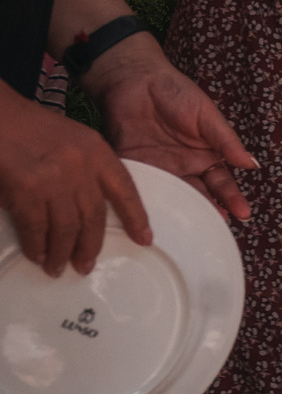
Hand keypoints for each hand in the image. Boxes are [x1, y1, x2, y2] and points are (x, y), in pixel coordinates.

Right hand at [0, 88, 151, 274]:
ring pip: (65, 228)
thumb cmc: (25, 125)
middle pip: (93, 217)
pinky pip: (35, 227)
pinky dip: (36, 245)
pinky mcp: (26, 189)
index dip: (136, 217)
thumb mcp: (69, 140)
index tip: (145, 239)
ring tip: (57, 268)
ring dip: (61, 252)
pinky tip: (37, 256)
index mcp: (96, 151)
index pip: (125, 189)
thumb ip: (84, 169)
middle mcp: (81, 166)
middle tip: (85, 266)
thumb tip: (84, 213)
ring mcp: (54, 179)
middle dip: (89, 246)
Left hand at [86, 39, 256, 221]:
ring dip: (179, 210)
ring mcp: (158, 168)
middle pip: (197, 194)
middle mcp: (183, 168)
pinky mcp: (132, 165)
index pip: (221, 183)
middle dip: (207, 211)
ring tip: (187, 224)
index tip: (242, 213)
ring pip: (171, 195)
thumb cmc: (176, 92)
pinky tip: (152, 210)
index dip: (231, 198)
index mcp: (205, 157)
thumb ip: (226, 141)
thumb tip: (252, 165)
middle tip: (215, 225)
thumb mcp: (207, 116)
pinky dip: (145, 198)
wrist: (135, 77)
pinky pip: (140, 184)